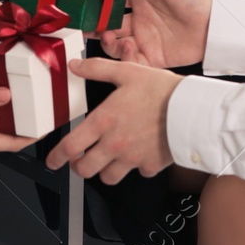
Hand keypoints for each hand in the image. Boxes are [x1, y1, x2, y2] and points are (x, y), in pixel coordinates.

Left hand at [44, 58, 180, 183]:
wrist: (192, 109)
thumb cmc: (161, 90)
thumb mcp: (127, 72)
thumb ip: (97, 69)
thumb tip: (75, 66)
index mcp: (103, 122)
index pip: (70, 147)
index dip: (56, 157)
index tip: (53, 160)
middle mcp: (114, 145)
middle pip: (84, 170)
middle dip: (78, 167)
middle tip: (80, 160)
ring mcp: (132, 159)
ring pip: (107, 178)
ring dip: (104, 170)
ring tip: (107, 160)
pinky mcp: (149, 165)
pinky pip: (137, 173)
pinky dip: (135, 167)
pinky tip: (139, 155)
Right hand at [98, 0, 210, 68]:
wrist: (214, 24)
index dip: (97, 1)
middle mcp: (139, 19)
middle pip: (107, 23)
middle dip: (94, 25)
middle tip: (85, 24)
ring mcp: (144, 39)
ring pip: (114, 44)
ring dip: (107, 41)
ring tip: (108, 36)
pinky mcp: (152, 57)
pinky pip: (131, 61)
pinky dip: (125, 57)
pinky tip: (129, 47)